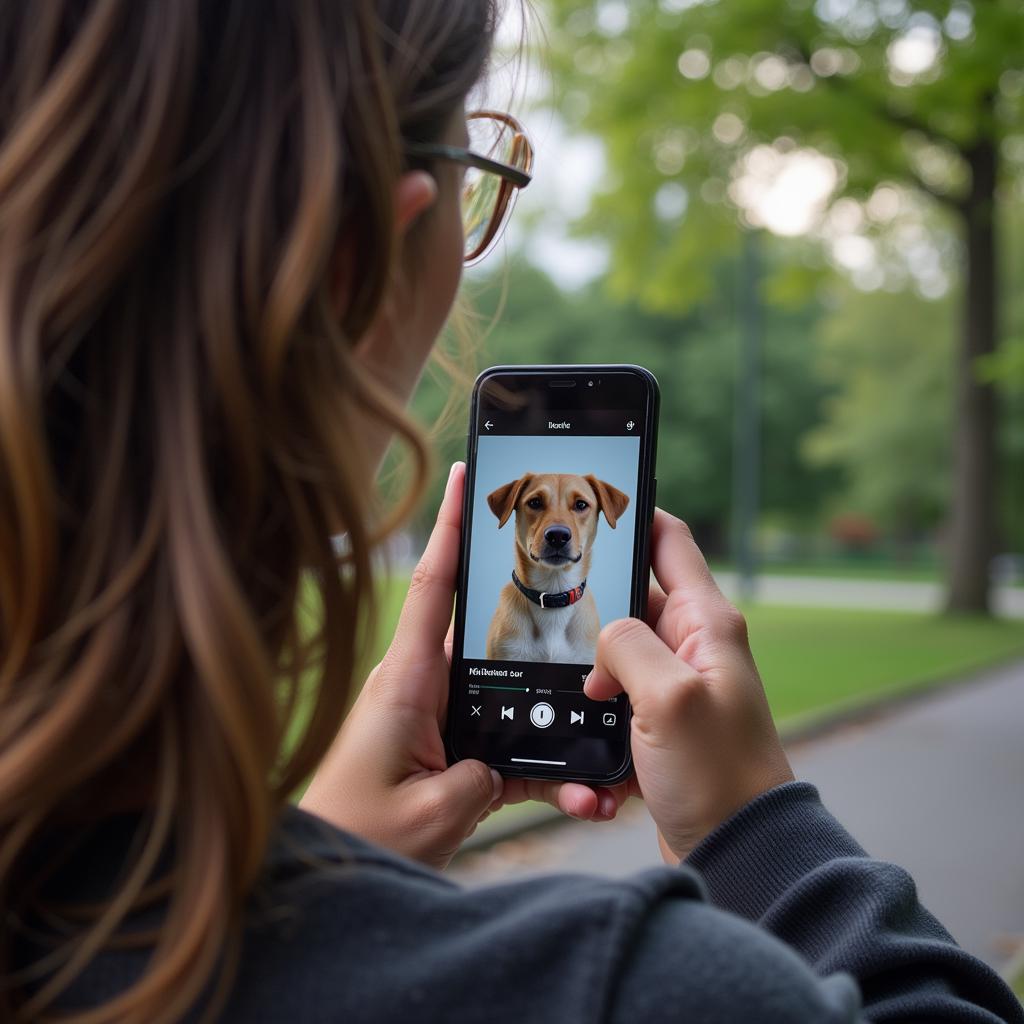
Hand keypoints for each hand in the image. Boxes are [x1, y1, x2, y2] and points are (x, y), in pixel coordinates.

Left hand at [300, 462, 626, 871]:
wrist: (323, 873)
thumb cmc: (358, 839)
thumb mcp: (431, 814)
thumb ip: (481, 780)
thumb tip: (505, 767)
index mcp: (407, 682)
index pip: (431, 585)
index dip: (448, 526)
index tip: (463, 474)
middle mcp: (419, 687)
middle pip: (476, 624)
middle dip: (518, 599)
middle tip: (561, 570)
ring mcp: (430, 716)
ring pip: (500, 686)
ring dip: (540, 700)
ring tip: (586, 716)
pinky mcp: (439, 748)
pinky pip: (497, 737)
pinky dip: (535, 758)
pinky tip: (572, 790)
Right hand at [585, 510, 793, 861]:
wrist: (737, 848)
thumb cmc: (719, 776)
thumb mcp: (669, 698)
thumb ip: (629, 645)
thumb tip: (603, 640)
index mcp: (705, 622)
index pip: (670, 540)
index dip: (634, 514)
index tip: (593, 503)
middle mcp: (693, 643)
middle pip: (632, 594)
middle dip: (595, 602)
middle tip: (556, 608)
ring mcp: (676, 680)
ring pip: (616, 645)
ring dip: (591, 662)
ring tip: (576, 684)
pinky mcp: (660, 716)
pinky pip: (616, 689)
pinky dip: (596, 700)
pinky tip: (585, 723)